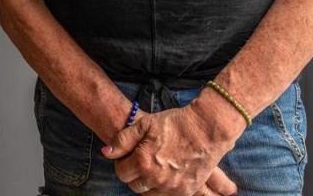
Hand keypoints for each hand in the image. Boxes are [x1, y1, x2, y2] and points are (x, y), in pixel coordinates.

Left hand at [101, 106, 236, 195]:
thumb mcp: (144, 124)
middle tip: (140, 161)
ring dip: (148, 183)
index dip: (123, 164)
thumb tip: (106, 153)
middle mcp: (156, 179)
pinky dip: (163, 189)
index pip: (122, 173)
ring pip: (150, 194)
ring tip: (153, 168)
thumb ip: (122, 140)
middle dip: (134, 175)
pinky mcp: (187, 190)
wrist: (206, 128)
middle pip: (135, 186)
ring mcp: (172, 187)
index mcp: (143, 162)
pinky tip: (165, 176)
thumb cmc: (175, 123)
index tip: (128, 156)